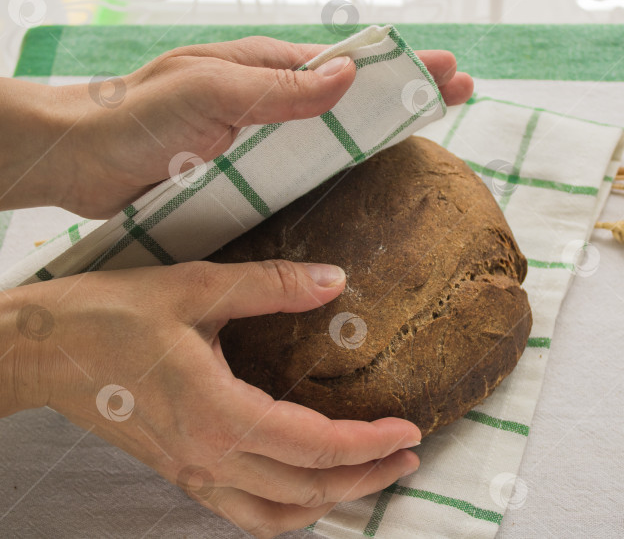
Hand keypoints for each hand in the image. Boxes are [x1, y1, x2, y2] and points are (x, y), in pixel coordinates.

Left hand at [0, 37, 472, 217]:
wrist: (84, 158)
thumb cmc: (139, 115)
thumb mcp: (209, 93)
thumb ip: (277, 88)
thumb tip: (347, 74)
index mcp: (265, 68)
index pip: (347, 63)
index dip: (400, 68)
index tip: (448, 73)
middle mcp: (269, 97)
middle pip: (351, 92)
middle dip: (403, 90)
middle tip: (454, 95)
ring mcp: (261, 133)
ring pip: (334, 127)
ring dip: (379, 126)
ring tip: (422, 128)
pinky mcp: (248, 169)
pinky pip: (306, 163)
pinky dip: (342, 162)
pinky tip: (364, 171)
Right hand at [0, 260, 420, 536]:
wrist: (41, 349)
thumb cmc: (110, 316)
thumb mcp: (197, 287)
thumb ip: (273, 286)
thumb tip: (335, 280)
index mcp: (219, 415)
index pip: (316, 444)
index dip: (370, 442)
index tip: (410, 429)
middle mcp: (210, 457)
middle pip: (308, 488)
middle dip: (366, 476)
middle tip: (408, 454)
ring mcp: (192, 474)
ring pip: (278, 514)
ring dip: (331, 500)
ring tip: (370, 476)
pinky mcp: (179, 473)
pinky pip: (243, 514)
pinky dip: (286, 513)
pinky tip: (307, 492)